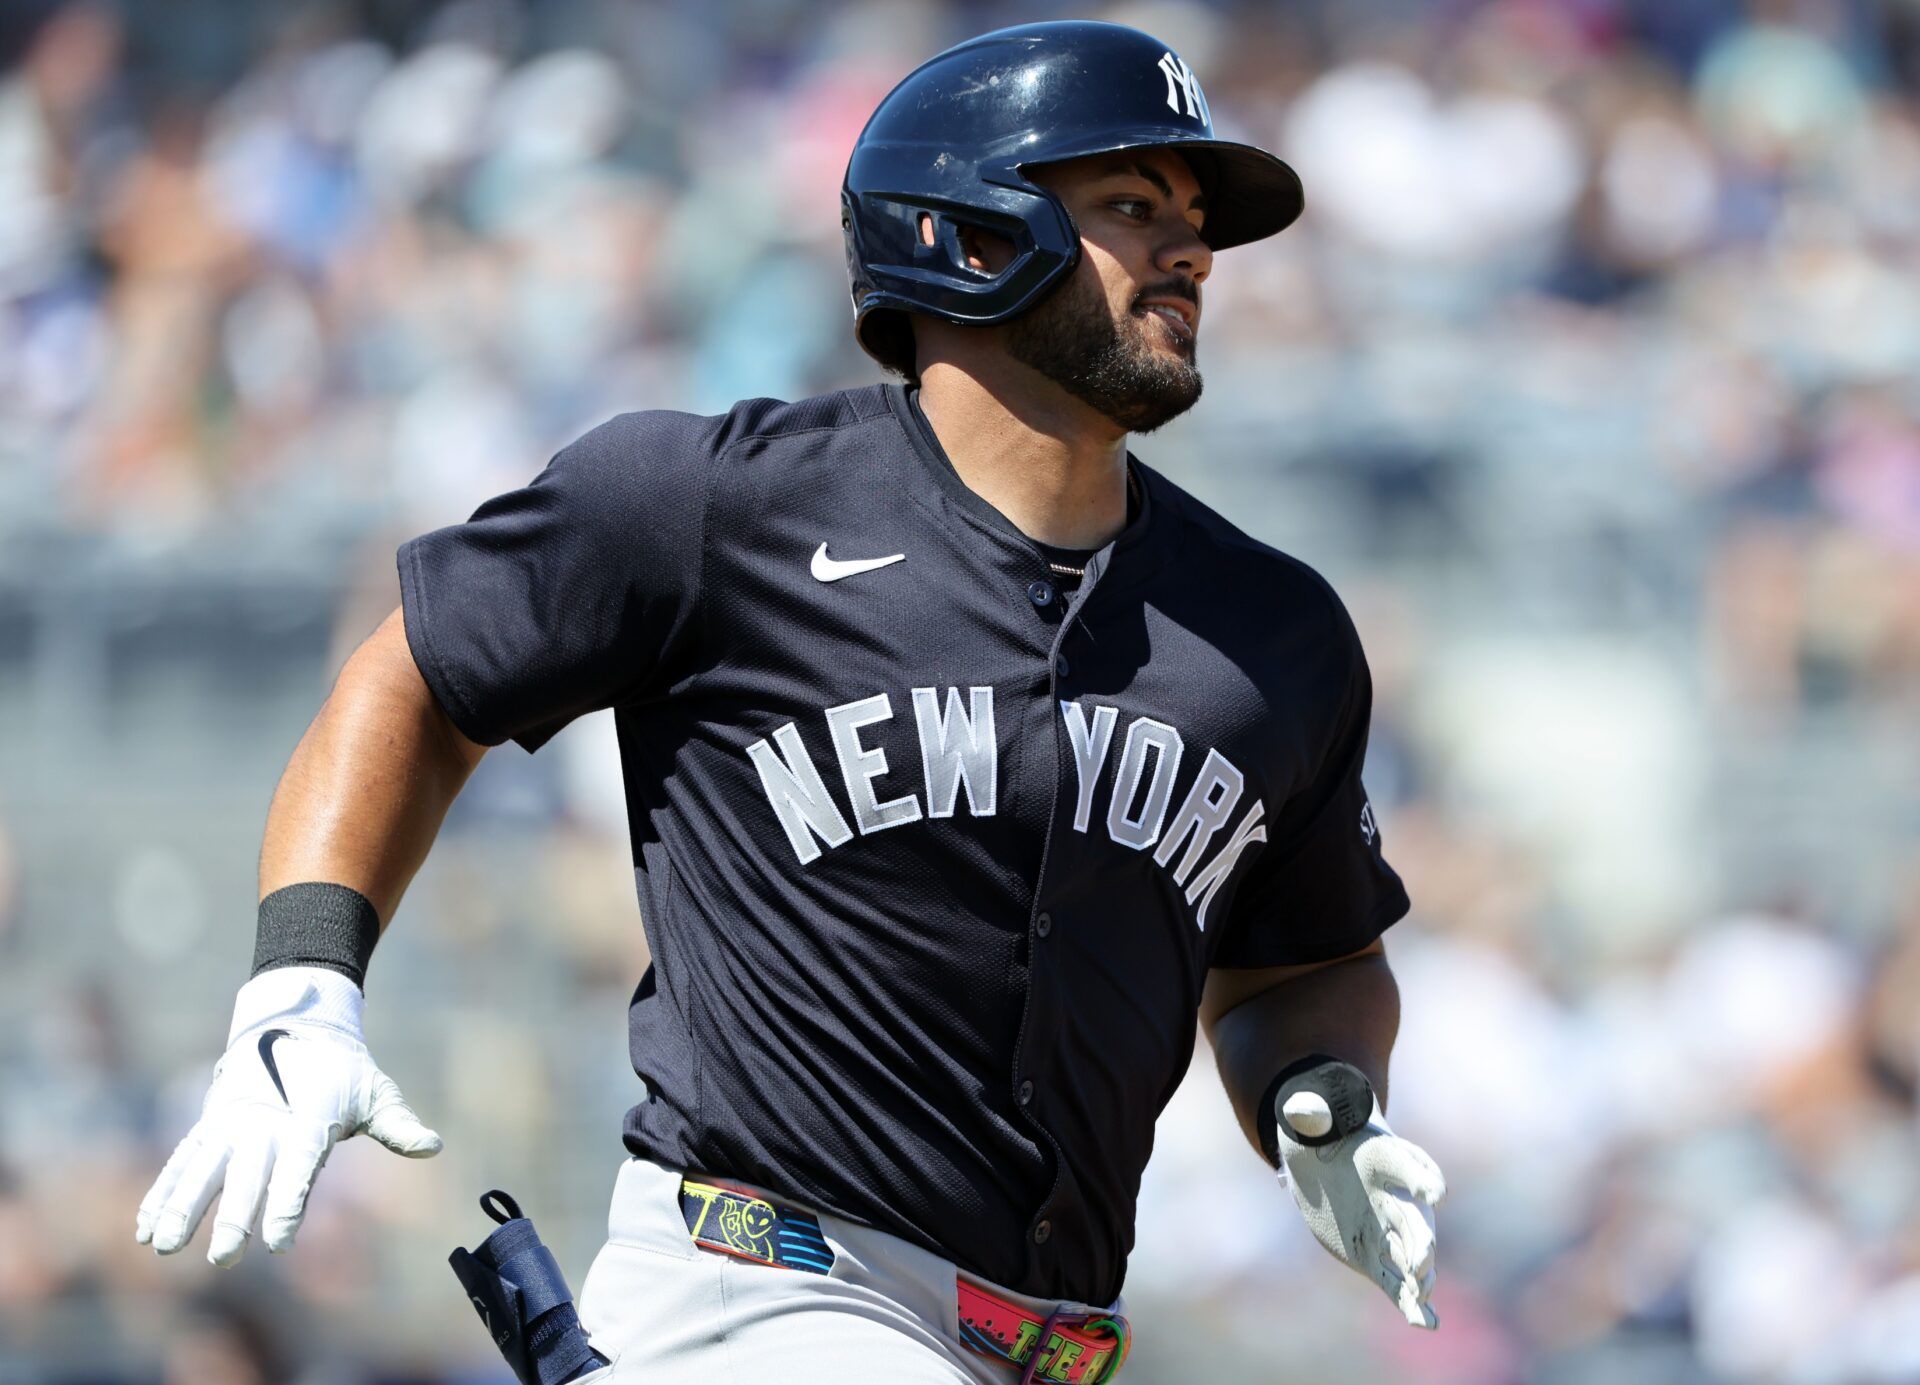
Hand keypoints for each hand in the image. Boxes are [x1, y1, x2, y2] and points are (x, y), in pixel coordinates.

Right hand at [135, 966, 440, 1265]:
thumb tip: (432, 1146)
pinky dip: (163, 1191)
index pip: (299, 1167)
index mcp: (308, 1120)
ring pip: (202, 1168)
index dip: (288, 1203)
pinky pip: (183, 1160)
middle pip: (247, 1175)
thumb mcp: (376, 1092)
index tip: (277, 1241)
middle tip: (222, 1259)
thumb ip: (398, 1125)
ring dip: (181, 1207)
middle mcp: (265, 1124)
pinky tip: (146, 1227)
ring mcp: (232, 1124)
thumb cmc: (344, 1070)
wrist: (297, 1021)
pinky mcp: (210, 1124)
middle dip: (233, 1217)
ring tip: (161, 1247)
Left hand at [1273, 1061, 1445, 1328]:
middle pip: (1414, 1219)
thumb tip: (1299, 1108)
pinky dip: (1411, 1301)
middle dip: (1421, 1239)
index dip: (1422, 1176)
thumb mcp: (1314, 1115)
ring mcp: (1388, 1228)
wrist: (1324, 1156)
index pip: (1408, 1163)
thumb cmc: (1323, 1130)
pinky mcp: (1374, 1255)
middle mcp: (1395, 1196)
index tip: (1435, 1191)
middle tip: (1421, 1260)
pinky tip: (1425, 1321)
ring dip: (1419, 1275)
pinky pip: (1396, 1281)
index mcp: (1386, 1156)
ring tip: (1422, 1294)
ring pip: (1410, 1254)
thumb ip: (1313, 1113)